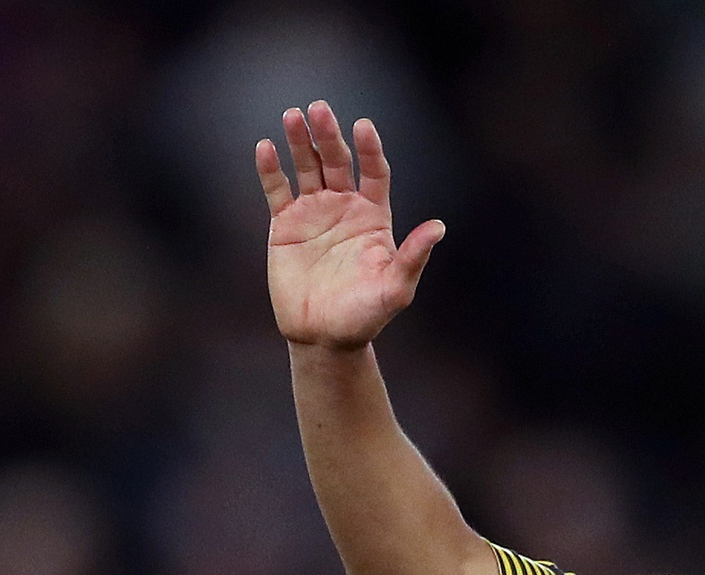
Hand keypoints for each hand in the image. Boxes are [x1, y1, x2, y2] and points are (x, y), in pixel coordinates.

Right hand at [256, 101, 444, 348]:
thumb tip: (439, 227)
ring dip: (301, 141)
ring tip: (293, 116)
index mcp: (374, 217)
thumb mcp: (396, 288)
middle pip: (338, 162)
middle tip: (320, 108)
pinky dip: (271, 169)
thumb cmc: (365, 315)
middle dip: (330, 135)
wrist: (324, 336)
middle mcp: (345, 208)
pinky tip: (266, 147)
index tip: (363, 126)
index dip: (369, 149)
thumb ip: (414, 256)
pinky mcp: (285, 224)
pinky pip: (277, 190)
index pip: (374, 173)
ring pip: (307, 168)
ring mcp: (314, 213)